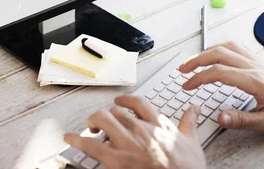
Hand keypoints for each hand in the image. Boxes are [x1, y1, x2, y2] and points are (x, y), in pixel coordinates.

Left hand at [64, 95, 206, 168]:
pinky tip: (69, 138)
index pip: (137, 102)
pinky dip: (77, 140)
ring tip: (90, 128)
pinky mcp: (117, 160)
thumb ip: (189, 122)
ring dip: (93, 122)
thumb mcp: (192, 142)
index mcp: (158, 124)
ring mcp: (128, 144)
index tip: (120, 101)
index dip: (125, 100)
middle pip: (116, 111)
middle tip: (103, 122)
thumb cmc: (187, 168)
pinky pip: (91, 145)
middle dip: (107, 115)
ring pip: (103, 120)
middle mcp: (141, 129)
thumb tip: (194, 108)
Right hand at [178, 42, 263, 135]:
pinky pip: (238, 48)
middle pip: (219, 53)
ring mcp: (257, 63)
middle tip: (183, 69)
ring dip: (208, 51)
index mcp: (253, 80)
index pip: (218, 72)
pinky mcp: (261, 64)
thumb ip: (242, 119)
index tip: (187, 85)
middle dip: (197, 59)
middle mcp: (254, 67)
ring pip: (228, 47)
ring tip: (195, 60)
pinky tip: (219, 54)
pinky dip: (222, 48)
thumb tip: (220, 116)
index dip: (199, 78)